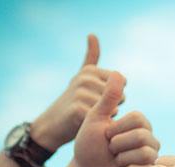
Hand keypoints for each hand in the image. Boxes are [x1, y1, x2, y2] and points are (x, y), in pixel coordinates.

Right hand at [31, 34, 124, 150]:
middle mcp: (86, 79)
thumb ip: (91, 57)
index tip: (99, 95)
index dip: (116, 93)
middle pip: (120, 96)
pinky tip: (85, 122)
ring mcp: (81, 93)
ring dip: (106, 116)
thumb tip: (92, 33)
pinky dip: (99, 124)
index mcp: (91, 70)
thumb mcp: (82, 75)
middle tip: (93, 107)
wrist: (52, 124)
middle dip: (112, 105)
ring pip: (113, 107)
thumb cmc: (74, 100)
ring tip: (89, 114)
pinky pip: (103, 117)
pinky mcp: (78, 109)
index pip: (122, 82)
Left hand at [74, 72, 157, 166]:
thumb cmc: (88, 147)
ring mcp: (150, 158)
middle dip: (118, 144)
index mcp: (140, 125)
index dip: (117, 127)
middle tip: (110, 151)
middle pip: (142, 135)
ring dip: (121, 159)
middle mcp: (149, 140)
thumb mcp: (96, 119)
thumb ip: (108, 97)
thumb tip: (117, 73)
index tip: (106, 135)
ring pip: (145, 152)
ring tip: (115, 163)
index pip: (138, 118)